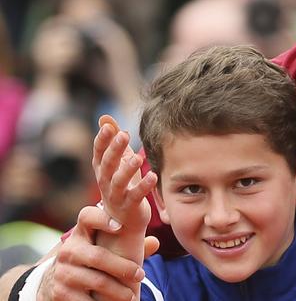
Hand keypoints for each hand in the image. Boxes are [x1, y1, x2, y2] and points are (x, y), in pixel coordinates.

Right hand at [36, 206, 159, 300]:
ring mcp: (63, 272)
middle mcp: (69, 250)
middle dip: (123, 268)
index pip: (86, 217)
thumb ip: (127, 244)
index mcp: (81, 233)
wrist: (55, 281)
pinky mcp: (60, 292)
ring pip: (97, 281)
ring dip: (118, 291)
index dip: (101, 219)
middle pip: (98, 256)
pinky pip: (86, 300)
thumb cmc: (89, 259)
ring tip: (132, 296)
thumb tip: (155, 242)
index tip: (119, 226)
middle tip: (140, 275)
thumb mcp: (102, 247)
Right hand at [93, 115, 155, 230]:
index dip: (102, 140)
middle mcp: (105, 182)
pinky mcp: (129, 207)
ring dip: (128, 169)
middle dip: (114, 150)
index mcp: (102, 169)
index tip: (108, 127)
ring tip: (138, 158)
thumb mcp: (116, 162)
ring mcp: (116, 196)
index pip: (99, 152)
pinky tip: (153, 175)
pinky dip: (144, 186)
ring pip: (119, 181)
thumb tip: (105, 118)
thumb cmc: (121, 185)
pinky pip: (136, 196)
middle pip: (107, 164)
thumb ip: (112, 140)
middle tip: (123, 135)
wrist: (122, 221)